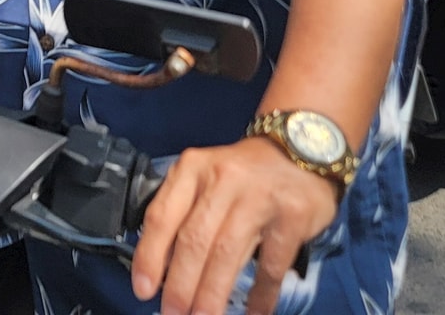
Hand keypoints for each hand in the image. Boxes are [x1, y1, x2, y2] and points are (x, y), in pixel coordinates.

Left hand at [130, 137, 340, 314]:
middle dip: (181, 286)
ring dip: (213, 295)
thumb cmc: (244, 172)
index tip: (143, 290)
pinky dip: (260, 294)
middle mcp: (222, 179)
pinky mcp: (292, 215)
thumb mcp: (206, 177)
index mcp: (193, 169)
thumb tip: (160, 266)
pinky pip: (271, 264)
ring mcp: (259, 197)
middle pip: (194, 240)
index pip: (162, 215)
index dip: (150, 256)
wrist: (302, 146)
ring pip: (227, 254)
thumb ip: (184, 210)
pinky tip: (253, 312)